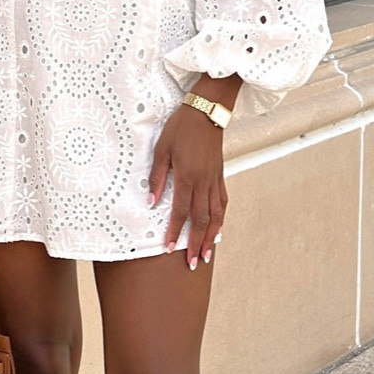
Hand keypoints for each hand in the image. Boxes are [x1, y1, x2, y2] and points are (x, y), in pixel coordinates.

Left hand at [147, 103, 227, 268]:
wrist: (206, 111)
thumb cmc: (181, 127)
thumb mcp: (162, 149)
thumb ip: (157, 177)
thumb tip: (151, 201)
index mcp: (187, 177)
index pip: (181, 212)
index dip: (175, 232)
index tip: (169, 248)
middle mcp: (204, 182)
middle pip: (201, 220)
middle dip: (196, 244)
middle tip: (193, 263)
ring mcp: (214, 180)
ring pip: (216, 215)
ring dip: (211, 237)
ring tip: (207, 255)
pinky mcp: (220, 175)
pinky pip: (222, 202)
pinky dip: (221, 219)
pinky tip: (218, 229)